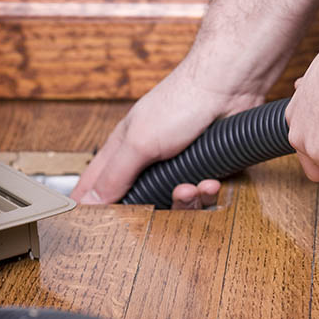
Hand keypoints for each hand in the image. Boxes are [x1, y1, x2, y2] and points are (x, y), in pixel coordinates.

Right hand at [70, 69, 263, 208]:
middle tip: (160, 206)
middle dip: (153, 209)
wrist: (228, 89)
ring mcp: (180, 165)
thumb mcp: (139, 141)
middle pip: (142, 203)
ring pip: (176, 203)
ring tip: (191, 188)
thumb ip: (114, 175)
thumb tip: (89, 203)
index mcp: (123, 150)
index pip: (96, 186)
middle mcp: (149, 160)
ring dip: (185, 200)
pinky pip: (204, 196)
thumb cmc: (181, 101)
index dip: (93, 208)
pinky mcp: (207, 169)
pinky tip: (210, 181)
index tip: (93, 229)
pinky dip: (207, 192)